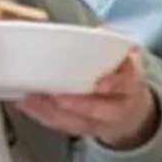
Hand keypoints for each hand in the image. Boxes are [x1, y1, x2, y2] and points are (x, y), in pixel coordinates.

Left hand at [19, 48, 161, 150]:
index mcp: (131, 87)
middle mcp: (119, 109)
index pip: (124, 86)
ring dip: (51, 112)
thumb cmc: (124, 79)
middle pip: (97, 111)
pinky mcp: (85, 131)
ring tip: (30, 99)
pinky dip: (44, 118)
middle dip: (74, 104)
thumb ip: (114, 45)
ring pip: (77, 123)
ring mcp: (102, 124)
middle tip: (52, 94)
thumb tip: (98, 30)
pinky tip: (28, 107)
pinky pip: (64, 127)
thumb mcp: (128, 59)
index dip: (112, 85)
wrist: (133, 112)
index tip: (98, 84)